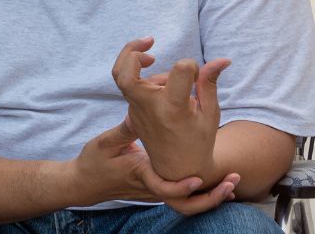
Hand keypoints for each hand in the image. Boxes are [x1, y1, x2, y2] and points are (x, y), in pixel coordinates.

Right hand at [74, 119, 237, 214]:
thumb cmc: (92, 164)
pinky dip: (200, 191)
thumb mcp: (106, 144)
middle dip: (210, 197)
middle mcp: (150, 186)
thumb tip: (139, 112)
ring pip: (186, 202)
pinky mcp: (155, 186)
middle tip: (232, 184)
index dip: (181, 187)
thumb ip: (126, 129)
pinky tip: (216, 181)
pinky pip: (181, 195)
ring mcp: (153, 189)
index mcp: (140, 174)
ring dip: (210, 196)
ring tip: (232, 184)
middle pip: (184, 202)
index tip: (197, 179)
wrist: (83, 185)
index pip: (163, 188)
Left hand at [112, 37, 229, 182]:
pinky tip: (165, 88)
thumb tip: (223, 59)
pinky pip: (133, 88)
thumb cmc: (199, 140)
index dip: (192, 66)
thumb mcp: (210, 113)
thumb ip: (209, 82)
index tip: (198, 75)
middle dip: (131, 50)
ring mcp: (137, 112)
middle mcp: (150, 108)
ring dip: (146, 67)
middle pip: (124, 72)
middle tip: (150, 43)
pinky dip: (145, 79)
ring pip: (128, 76)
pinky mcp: (132, 113)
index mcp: (173, 108)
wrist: (178, 171)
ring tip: (173, 82)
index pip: (180, 69)